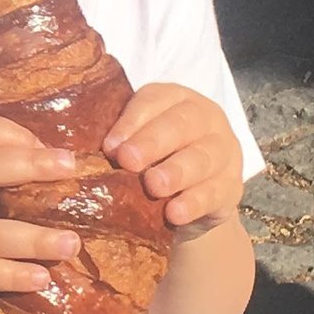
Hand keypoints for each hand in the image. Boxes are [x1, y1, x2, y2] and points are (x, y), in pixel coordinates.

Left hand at [106, 84, 242, 236]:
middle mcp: (204, 118)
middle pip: (181, 124)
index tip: (109, 146)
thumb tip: (82, 154)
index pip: (153, 100)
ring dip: (176, 171)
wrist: (190, 199)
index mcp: (175, 99)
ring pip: (202, 157)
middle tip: (128, 161)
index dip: (131, 121)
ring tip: (154, 186)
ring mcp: (223, 150)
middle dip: (153, 142)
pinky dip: (194, 203)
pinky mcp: (232, 184)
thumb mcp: (136, 146)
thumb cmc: (153, 162)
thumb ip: (118, 142)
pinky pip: (215, 191)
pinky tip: (175, 213)